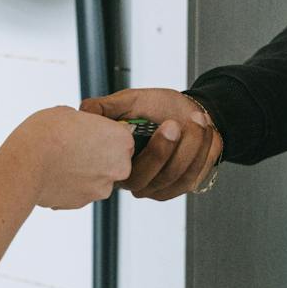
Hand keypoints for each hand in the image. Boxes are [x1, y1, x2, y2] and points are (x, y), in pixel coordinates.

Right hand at [21, 106, 134, 209]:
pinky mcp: (83, 203)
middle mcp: (118, 167)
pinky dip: (71, 185)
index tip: (90, 133)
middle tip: (75, 147)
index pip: (122, 136)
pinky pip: (81, 191)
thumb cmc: (46, 135)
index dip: (105, 133)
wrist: (26, 164)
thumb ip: (85, 123)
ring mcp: (101, 188)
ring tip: (61, 162)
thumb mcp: (69, 113)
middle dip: (99, 156)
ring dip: (84, 172)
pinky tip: (54, 174)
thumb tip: (80, 128)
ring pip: (98, 178)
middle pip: (114, 161)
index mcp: (120, 140)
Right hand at [80, 87, 222, 200]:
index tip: (138, 126)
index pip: (114, 169)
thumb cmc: (160, 107)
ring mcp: (157, 186)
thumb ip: (106, 106)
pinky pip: (191, 176)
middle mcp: (133, 179)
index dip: (125, 150)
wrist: (192, 111)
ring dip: (188, 145)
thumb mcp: (130, 100)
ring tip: (197, 118)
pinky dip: (201, 151)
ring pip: (171, 175)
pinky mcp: (180, 187)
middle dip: (162, 150)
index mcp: (115, 161)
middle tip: (174, 124)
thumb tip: (82, 110)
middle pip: (144, 178)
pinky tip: (204, 130)